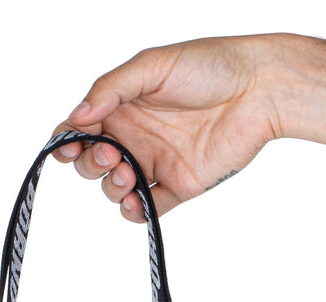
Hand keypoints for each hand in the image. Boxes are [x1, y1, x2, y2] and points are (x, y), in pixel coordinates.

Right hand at [52, 35, 283, 221]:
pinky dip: (138, 212)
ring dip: (113, 187)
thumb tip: (77, 117)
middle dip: (91, 164)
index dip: (67, 142)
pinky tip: (137, 203)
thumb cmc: (208, 66)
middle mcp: (136, 136)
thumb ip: (111, 89)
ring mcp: (158, 162)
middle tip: (110, 155)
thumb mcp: (151, 66)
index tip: (67, 148)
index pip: (82, 129)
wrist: (257, 89)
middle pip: (94, 163)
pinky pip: (153, 207)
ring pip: (119, 188)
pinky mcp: (182, 185)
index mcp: (123, 106)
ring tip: (126, 173)